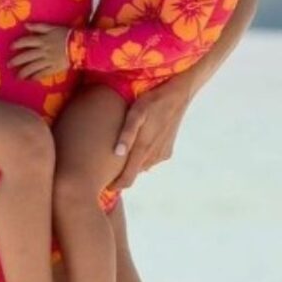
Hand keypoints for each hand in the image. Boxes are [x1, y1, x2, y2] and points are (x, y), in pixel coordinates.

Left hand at [8, 24, 70, 79]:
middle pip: (27, 56)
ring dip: (24, 72)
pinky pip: (42, 73)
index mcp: (42, 40)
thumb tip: (25, 25)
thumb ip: (39, 27)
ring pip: (33, 67)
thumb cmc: (67, 35)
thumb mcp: (52, 27)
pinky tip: (30, 79)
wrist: (80, 46)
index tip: (11, 48)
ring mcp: (48, 61)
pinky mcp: (54, 68)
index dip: (18, 44)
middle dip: (17, 61)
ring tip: (17, 76)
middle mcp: (43, 51)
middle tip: (9, 65)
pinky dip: (35, 77)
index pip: (26, 41)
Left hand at [110, 73, 192, 189]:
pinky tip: (135, 145)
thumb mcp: (136, 112)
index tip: (103, 187)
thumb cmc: (152, 100)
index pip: (128, 179)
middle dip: (120, 175)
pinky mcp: (168, 149)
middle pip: (134, 174)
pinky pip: (151, 159)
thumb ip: (127, 133)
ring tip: (117, 156)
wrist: (178, 93)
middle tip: (105, 169)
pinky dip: (142, 157)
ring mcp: (162, 153)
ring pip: (143, 167)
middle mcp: (154, 155)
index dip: (115, 186)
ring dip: (132, 165)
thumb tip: (117, 153)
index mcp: (144, 148)